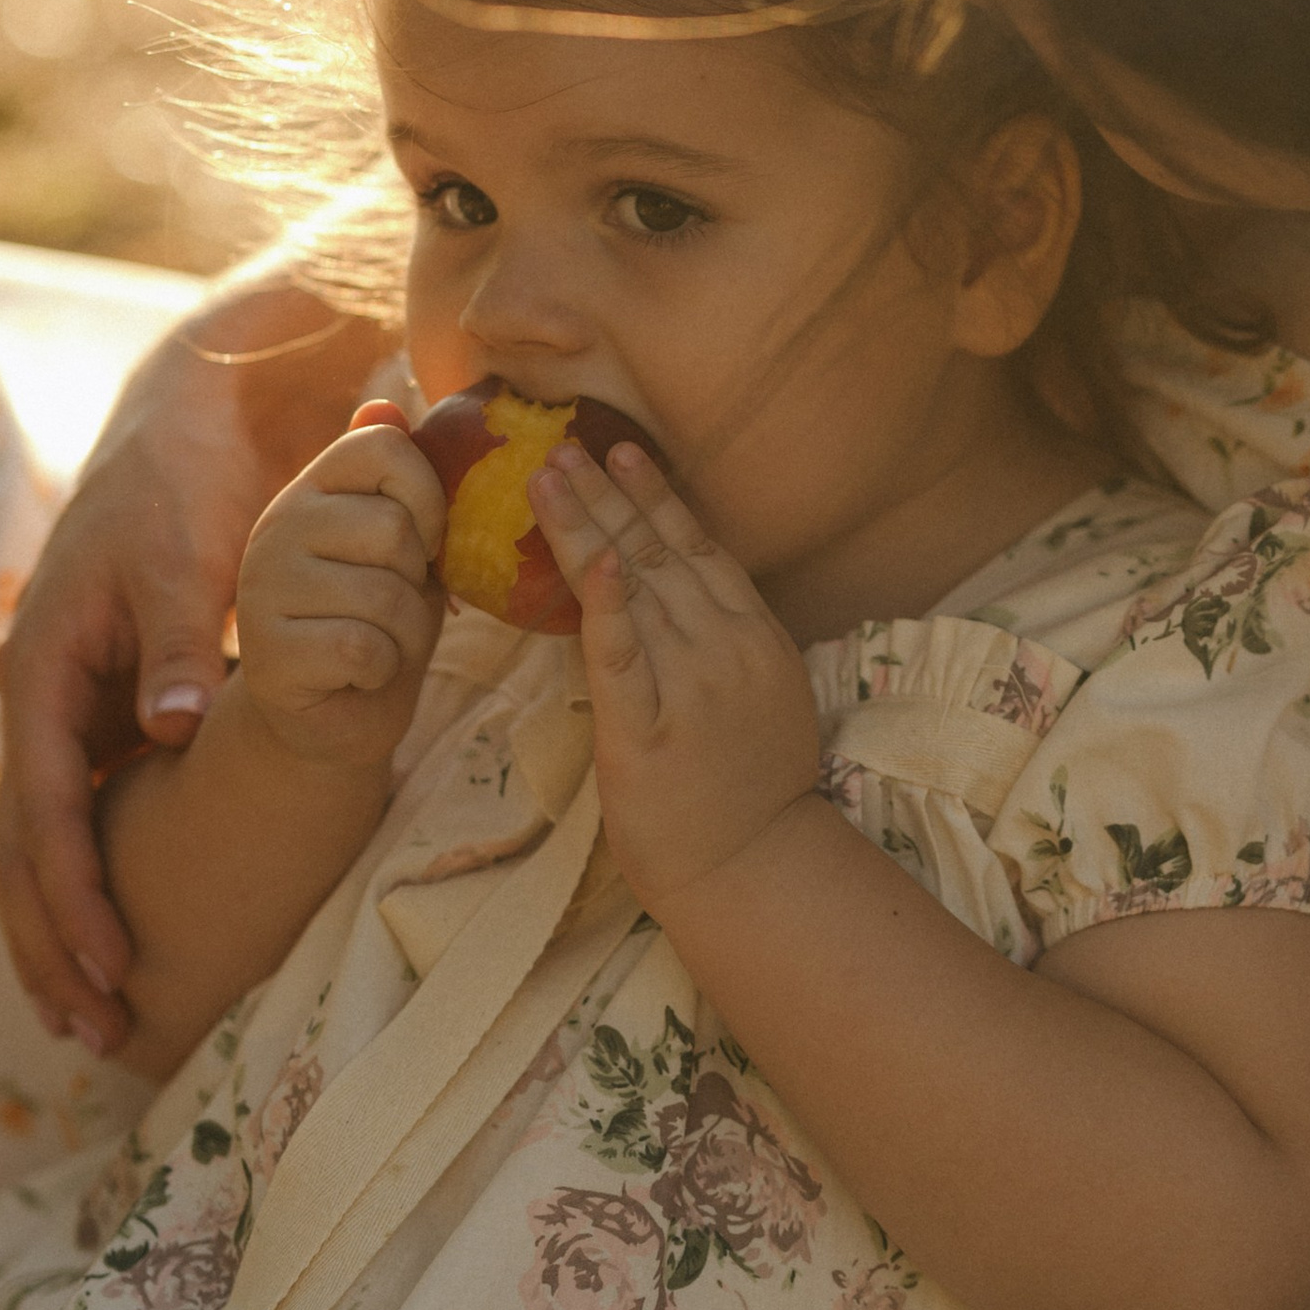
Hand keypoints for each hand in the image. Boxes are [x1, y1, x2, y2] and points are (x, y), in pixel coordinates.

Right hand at [0, 314, 356, 1052]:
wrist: (183, 427)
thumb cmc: (183, 490)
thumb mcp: (184, 559)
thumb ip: (184, 645)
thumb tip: (179, 731)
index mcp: (42, 667)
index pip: (47, 806)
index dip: (74, 891)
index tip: (108, 962)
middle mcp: (38, 699)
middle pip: (22, 846)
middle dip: (51, 941)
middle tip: (97, 1030)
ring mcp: (63, 711)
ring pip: (40, 842)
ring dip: (60, 927)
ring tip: (96, 1014)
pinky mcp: (98, 713)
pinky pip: (79, 816)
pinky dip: (90, 880)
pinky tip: (117, 941)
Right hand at [234, 408, 446, 767]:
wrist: (330, 718)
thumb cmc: (377, 623)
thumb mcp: (401, 549)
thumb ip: (397, 482)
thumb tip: (387, 401)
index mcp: (312, 490)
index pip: (383, 445)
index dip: (427, 495)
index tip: (425, 542)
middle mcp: (277, 527)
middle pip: (394, 527)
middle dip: (418, 582)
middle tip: (392, 608)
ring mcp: (264, 590)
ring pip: (385, 596)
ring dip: (406, 635)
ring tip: (377, 644)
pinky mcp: (268, 655)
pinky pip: (364, 649)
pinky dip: (381, 671)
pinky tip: (355, 676)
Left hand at [530, 438, 821, 910]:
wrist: (756, 865)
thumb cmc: (753, 788)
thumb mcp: (762, 696)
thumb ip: (726, 642)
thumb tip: (674, 596)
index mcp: (753, 635)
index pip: (699, 548)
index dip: (657, 496)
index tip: (622, 450)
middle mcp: (725, 647)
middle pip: (659, 554)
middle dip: (607, 495)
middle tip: (563, 444)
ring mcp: (690, 687)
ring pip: (634, 587)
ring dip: (588, 526)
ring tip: (547, 478)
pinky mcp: (647, 731)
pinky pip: (621, 658)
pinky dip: (605, 606)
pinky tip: (587, 560)